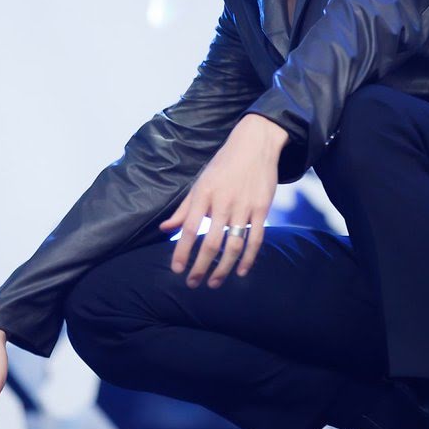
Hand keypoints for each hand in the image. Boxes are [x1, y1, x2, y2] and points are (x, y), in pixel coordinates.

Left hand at [159, 114, 288, 287]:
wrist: (255, 144)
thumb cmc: (224, 164)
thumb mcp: (200, 182)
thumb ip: (184, 209)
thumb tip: (165, 228)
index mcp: (203, 194)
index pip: (190, 229)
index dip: (182, 252)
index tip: (177, 269)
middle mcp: (223, 202)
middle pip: (211, 243)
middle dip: (200, 267)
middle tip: (193, 283)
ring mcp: (244, 206)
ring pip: (233, 245)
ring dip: (223, 268)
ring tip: (214, 282)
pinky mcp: (262, 208)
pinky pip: (256, 239)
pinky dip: (249, 258)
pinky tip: (241, 271)